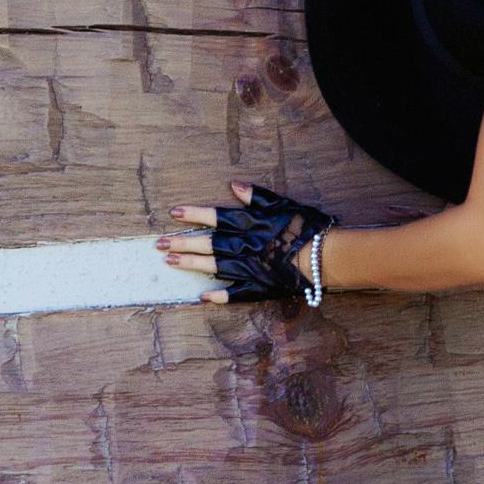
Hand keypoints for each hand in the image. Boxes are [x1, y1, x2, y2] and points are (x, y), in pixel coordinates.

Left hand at [155, 178, 336, 304]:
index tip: (173, 213)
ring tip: (170, 262)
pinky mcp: (259, 286)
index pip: (215, 217)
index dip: (193, 215)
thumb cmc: (306, 227)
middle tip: (158, 244)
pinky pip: (235, 293)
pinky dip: (219, 296)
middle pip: (207, 243)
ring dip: (191, 264)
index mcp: (249, 225)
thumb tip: (234, 186)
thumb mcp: (283, 204)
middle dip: (181, 243)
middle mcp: (244, 246)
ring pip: (214, 266)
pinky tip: (201, 297)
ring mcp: (250, 268)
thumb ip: (258, 196)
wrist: (324, 257)